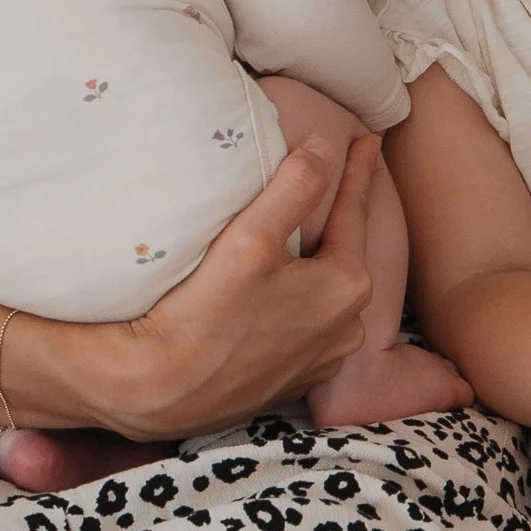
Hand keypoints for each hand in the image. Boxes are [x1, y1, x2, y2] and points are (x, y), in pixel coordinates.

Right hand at [86, 134, 376, 439]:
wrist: (158, 391)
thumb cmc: (203, 312)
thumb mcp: (251, 236)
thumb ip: (296, 186)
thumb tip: (325, 148)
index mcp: (347, 287)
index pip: (356, 212)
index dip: (361, 171)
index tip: (372, 139)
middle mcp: (346, 328)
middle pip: (344, 255)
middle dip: (340, 221)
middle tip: (340, 183)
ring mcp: (321, 359)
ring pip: (327, 294)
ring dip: (319, 265)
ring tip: (309, 238)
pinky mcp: (293, 379)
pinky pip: (308, 327)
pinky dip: (300, 302)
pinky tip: (282, 295)